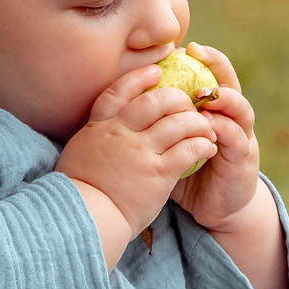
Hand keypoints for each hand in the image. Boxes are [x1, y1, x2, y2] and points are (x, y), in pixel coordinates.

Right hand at [57, 64, 219, 238]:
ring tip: (207, 128)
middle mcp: (122, 133)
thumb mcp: (79, 152)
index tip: (156, 72)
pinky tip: (208, 147)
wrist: (85, 217)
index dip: (139, 78)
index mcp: (100, 126)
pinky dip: (202, 145)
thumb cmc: (80, 190)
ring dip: (198, 122)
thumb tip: (103, 129)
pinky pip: (188, 150)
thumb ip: (96, 137)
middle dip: (178, 98)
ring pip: (178, 123)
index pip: (119, 91)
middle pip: (157, 101)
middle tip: (189, 105)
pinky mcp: (158, 173)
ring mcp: (141, 152)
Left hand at [167, 43, 261, 230]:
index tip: (183, 47)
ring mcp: (242, 139)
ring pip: (241, 110)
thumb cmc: (188, 173)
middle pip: (230, 84)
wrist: (213, 210)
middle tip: (199, 54)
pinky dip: (225, 130)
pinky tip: (210, 125)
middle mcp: (232, 120)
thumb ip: (160, 122)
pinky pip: (236, 140)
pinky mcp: (243, 161)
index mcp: (215, 111)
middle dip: (217, 66)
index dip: (202, 59)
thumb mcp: (171, 143)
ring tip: (206, 93)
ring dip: (225, 98)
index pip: (211, 76)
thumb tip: (125, 100)